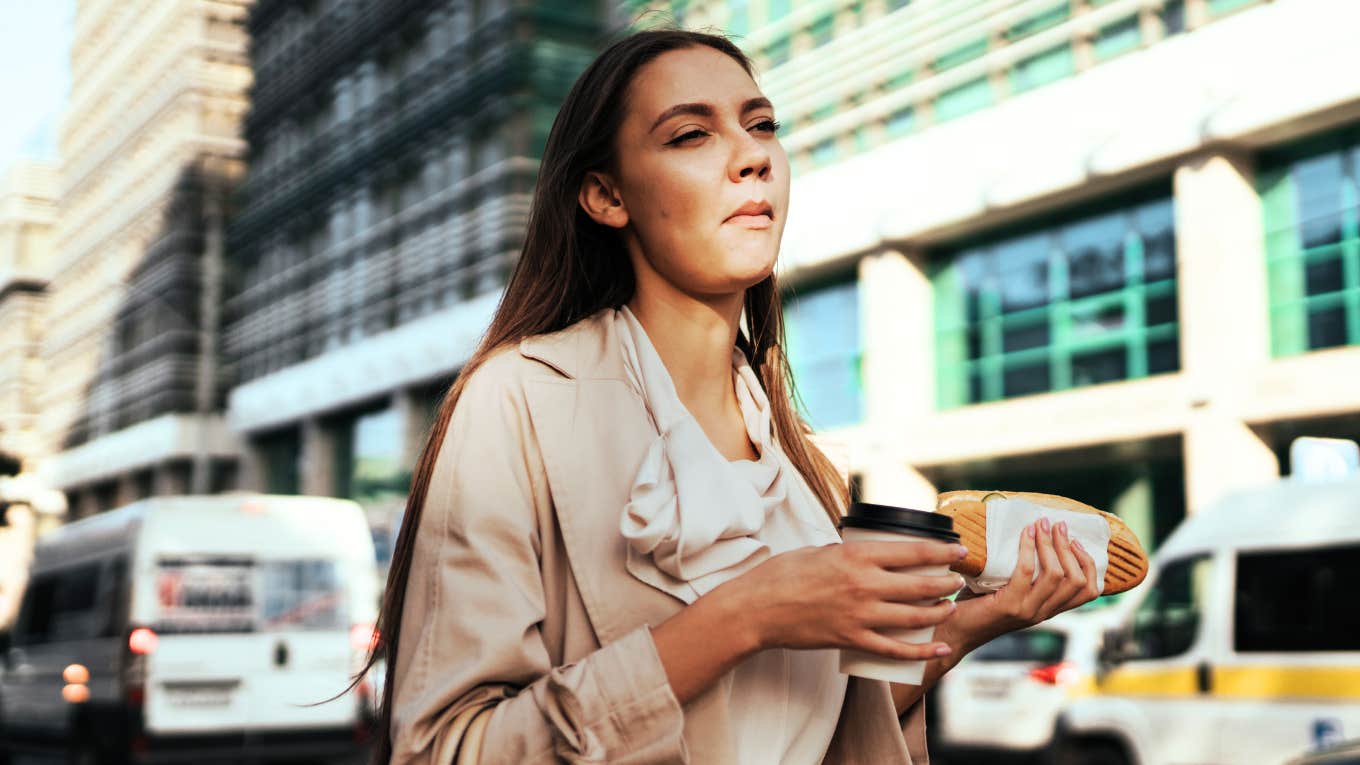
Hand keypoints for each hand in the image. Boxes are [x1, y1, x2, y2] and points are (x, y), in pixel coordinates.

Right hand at [714, 540, 968, 661]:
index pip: (913, 552)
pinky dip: (920, 651)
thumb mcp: (819, 550)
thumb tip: (869, 554)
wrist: (756, 609)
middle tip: (958, 581)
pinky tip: (938, 649)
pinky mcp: (851, 640)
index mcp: (856, 555)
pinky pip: (894, 649)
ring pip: (914, 617)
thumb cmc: (781, 575)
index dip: (942, 552)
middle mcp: (864, 584)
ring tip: (951, 607)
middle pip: (921, 585)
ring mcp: (860, 615)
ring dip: (939, 613)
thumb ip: (847, 553)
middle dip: (947, 583)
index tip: (959, 551)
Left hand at [943, 518, 1099, 650]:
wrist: (953, 629)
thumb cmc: (978, 603)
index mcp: (1049, 610)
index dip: (1088, 564)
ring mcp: (1028, 611)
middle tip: (1058, 525)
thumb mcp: (1011, 591)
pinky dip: (1028, 548)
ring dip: (1051, 545)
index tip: (1075, 541)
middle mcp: (1043, 613)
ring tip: (1043, 525)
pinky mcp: (1009, 605)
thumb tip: (1035, 533)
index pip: (1089, 592)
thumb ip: (1026, 576)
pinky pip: (1027, 571)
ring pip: (1056, 574)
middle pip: (1076, 580)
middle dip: (1070, 548)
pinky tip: (1025, 533)